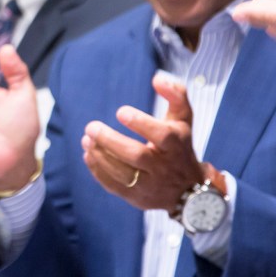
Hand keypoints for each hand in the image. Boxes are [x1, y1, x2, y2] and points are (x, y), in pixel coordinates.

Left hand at [81, 74, 203, 210]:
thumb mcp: (183, 119)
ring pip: (123, 174)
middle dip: (110, 141)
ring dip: (100, 156)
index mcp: (176, 144)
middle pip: (136, 155)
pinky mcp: (138, 198)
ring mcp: (151, 185)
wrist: (189, 191)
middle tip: (91, 127)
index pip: (160, 134)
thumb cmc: (180, 146)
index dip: (140, 123)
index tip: (120, 112)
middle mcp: (164, 167)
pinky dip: (98, 172)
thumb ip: (175, 94)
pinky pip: (115, 187)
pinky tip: (88, 155)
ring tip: (86, 140)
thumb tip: (157, 78)